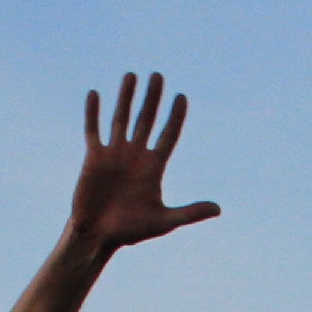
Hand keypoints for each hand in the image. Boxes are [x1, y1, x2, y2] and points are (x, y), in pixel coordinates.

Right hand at [70, 72, 220, 250]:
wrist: (98, 236)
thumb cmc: (131, 231)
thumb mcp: (163, 222)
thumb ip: (189, 213)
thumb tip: (218, 209)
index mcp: (154, 167)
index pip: (168, 135)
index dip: (175, 117)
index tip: (181, 97)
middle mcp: (135, 156)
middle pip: (147, 120)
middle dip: (153, 98)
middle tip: (158, 76)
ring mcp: (115, 154)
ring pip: (121, 118)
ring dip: (126, 97)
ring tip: (132, 75)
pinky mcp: (94, 158)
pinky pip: (93, 130)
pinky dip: (93, 113)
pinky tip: (95, 94)